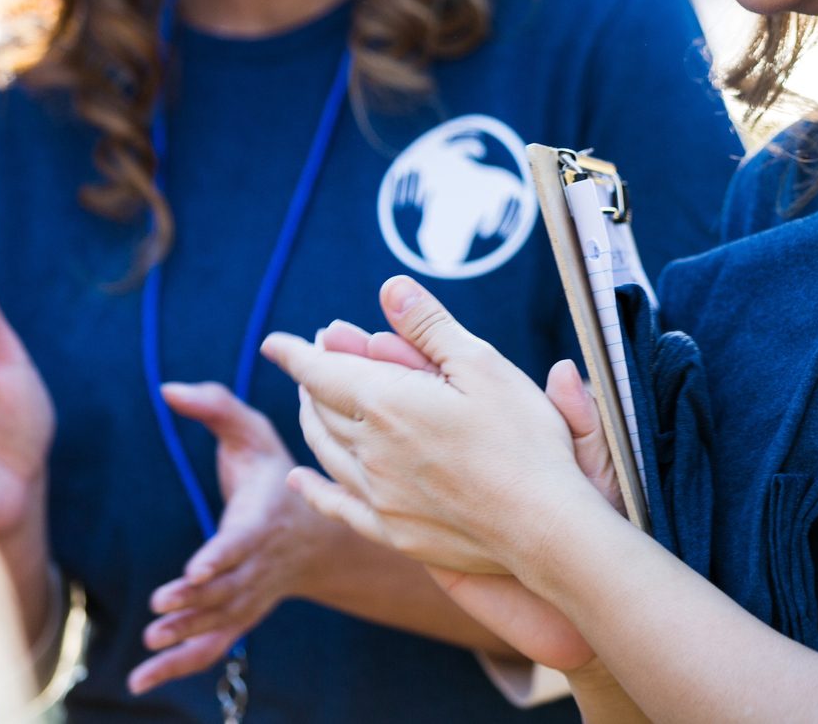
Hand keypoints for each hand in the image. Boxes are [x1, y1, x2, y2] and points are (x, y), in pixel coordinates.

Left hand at [129, 382, 342, 694]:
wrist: (314, 532)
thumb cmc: (272, 471)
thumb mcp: (251, 430)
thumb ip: (214, 406)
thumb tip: (167, 388)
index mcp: (266, 514)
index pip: (246, 538)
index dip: (223, 554)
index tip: (198, 568)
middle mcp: (262, 560)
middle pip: (231, 584)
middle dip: (198, 598)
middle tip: (162, 605)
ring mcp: (253, 593)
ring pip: (221, 618)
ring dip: (187, 632)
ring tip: (152, 640)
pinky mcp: (240, 617)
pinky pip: (214, 646)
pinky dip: (180, 666)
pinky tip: (141, 679)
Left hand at [302, 313, 616, 671]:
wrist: (543, 526)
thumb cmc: (523, 438)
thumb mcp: (483, 365)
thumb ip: (430, 327)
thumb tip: (389, 287)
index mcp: (388, 402)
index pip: (323, 371)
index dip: (296, 354)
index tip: (274, 343)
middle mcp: (370, 449)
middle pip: (321, 410)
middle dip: (310, 381)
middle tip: (309, 362)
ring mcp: (378, 495)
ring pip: (326, 453)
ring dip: (311, 424)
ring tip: (310, 406)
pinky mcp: (392, 531)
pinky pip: (337, 506)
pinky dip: (313, 489)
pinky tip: (300, 480)